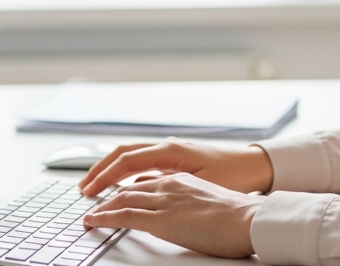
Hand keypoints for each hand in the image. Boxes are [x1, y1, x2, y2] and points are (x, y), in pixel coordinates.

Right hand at [79, 140, 273, 196]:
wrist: (257, 166)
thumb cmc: (234, 176)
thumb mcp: (199, 185)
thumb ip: (168, 187)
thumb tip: (138, 192)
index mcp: (170, 151)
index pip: (126, 161)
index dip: (104, 177)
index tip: (89, 192)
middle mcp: (168, 146)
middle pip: (122, 153)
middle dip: (99, 170)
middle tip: (83, 189)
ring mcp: (171, 150)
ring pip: (131, 155)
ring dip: (111, 169)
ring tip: (95, 186)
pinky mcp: (177, 158)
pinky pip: (143, 161)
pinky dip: (127, 171)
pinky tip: (123, 185)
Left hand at [83, 173, 262, 258]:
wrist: (248, 219)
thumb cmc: (239, 215)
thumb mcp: (211, 200)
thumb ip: (193, 201)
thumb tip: (189, 212)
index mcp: (182, 178)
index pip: (146, 179)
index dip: (127, 186)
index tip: (116, 193)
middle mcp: (169, 183)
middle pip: (129, 185)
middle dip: (107, 191)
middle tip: (92, 199)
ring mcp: (164, 200)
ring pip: (122, 198)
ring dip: (101, 205)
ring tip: (89, 214)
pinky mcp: (160, 219)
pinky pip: (124, 216)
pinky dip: (104, 217)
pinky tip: (92, 221)